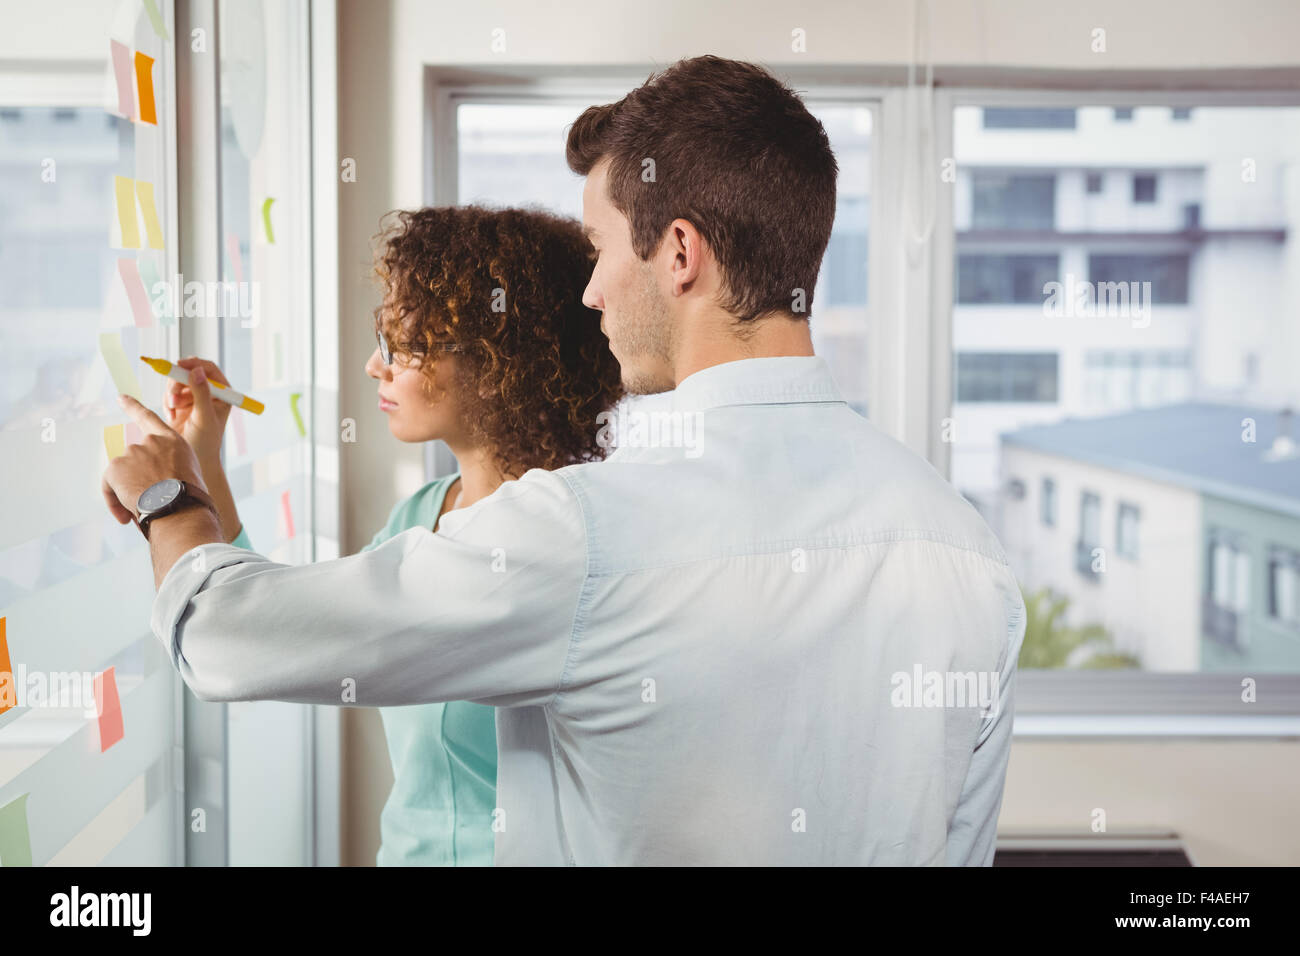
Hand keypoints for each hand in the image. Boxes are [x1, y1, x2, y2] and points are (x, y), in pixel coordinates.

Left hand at [102, 393, 208, 527]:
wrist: (179, 508)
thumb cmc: (190, 498)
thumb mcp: (188, 473)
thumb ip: (170, 466)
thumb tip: (157, 481)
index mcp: (172, 441)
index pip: (148, 417)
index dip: (133, 407)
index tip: (121, 398)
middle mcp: (151, 441)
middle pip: (135, 459)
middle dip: (138, 477)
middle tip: (149, 498)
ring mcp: (132, 452)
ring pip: (123, 473)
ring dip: (129, 490)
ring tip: (144, 508)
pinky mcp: (116, 466)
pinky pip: (110, 486)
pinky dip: (114, 501)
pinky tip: (126, 515)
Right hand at [165, 357, 232, 464]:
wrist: (191, 459)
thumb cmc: (205, 442)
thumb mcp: (203, 417)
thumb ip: (201, 393)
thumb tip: (198, 370)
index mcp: (222, 394)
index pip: (209, 369)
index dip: (193, 364)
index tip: (179, 365)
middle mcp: (209, 393)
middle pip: (189, 372)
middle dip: (178, 382)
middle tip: (173, 396)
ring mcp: (194, 398)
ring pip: (177, 382)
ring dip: (172, 394)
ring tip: (174, 411)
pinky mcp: (181, 405)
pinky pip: (169, 394)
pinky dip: (167, 403)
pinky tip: (172, 417)